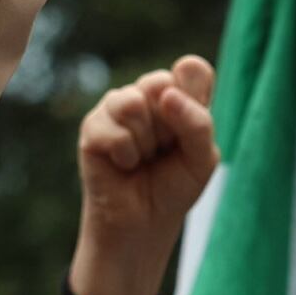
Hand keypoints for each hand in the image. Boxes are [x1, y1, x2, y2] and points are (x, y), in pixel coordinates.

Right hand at [70, 57, 217, 294]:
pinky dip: (125, 155)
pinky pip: (114, 130)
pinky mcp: (92, 126)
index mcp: (179, 94)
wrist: (143, 224)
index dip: (193, 98)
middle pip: (161, 83)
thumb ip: (198, 122)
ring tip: (143, 159)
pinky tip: (124, 166)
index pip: (193, 70)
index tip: (191, 132)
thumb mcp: (203, 158)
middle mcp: (147, 94)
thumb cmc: (174, 188)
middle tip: (164, 151)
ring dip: (146, 142)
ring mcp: (117, 106)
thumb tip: (164, 94)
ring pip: (135, 103)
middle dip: (169, 127)